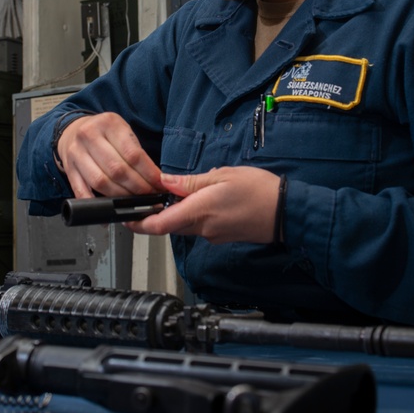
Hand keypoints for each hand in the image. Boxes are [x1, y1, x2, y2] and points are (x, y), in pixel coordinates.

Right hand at [55, 112, 162, 199]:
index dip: (149, 173)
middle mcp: (89, 136)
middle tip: (150, 196)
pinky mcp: (68, 169)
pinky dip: (96, 205)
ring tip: (134, 202)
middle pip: (117, 170)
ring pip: (101, 182)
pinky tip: (109, 211)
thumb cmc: (103, 133)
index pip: (133, 154)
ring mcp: (76, 153)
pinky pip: (82, 191)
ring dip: (121, 197)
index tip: (159, 184)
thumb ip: (136, 150)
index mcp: (108, 123)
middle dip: (138, 187)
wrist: (72, 131)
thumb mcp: (121, 130)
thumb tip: (158, 179)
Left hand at [127, 166, 281, 243]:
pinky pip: (199, 226)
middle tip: (147, 198)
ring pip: (184, 226)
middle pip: (168, 226)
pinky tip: (201, 199)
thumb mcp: (222, 176)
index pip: (159, 225)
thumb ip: (190, 182)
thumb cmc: (259, 191)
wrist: (288, 213)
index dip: (138, 223)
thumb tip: (164, 182)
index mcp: (199, 212)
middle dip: (156, 214)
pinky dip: (193, 214)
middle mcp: (203, 229)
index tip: (126, 217)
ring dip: (176, 213)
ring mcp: (213, 235)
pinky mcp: (222, 236)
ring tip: (177, 193)